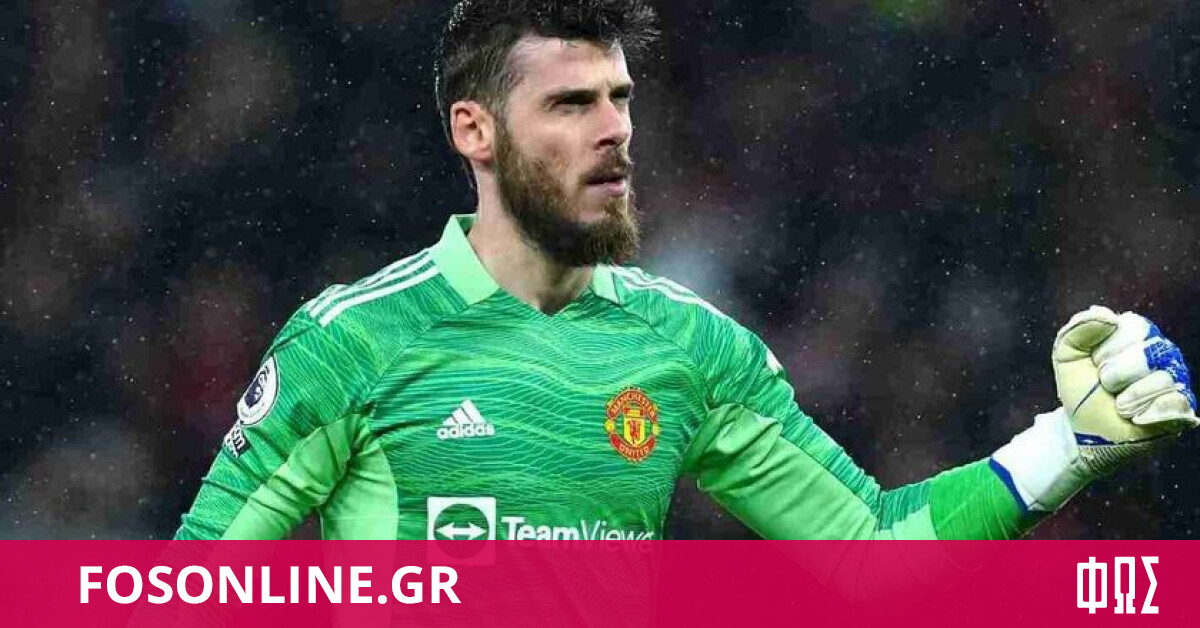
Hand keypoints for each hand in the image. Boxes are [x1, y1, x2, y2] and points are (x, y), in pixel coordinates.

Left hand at [1052, 305, 1197, 474]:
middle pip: (1148, 352)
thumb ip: (1079, 329)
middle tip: (1106, 386)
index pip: (1132, 327)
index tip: (1094, 365)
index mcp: (1136, 334)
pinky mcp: (1182, 407)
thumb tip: (1108, 316)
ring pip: (1161, 379)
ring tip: (1119, 404)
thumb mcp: (1067, 355)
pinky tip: (1135, 416)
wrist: (1085, 430)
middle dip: (1114, 375)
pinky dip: (1145, 413)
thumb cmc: (1081, 390)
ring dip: (1127, 398)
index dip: (1105, 351)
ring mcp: (1175, 378)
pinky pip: (1173, 402)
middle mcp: (1161, 352)